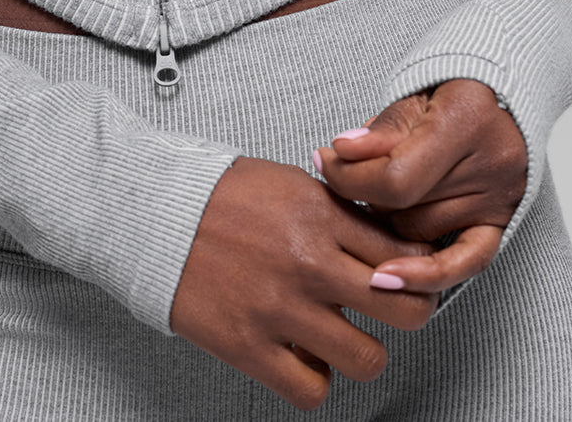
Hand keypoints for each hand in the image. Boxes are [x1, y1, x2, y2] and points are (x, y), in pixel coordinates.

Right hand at [170, 155, 439, 412]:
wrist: (153, 214)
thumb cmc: (218, 194)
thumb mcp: (290, 182)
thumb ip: (340, 212)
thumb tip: (388, 239)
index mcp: (320, 214)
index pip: (407, 255)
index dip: (418, 270)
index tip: (409, 276)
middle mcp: (308, 261)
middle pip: (405, 310)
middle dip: (406, 312)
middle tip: (388, 309)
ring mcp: (279, 308)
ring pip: (368, 359)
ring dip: (359, 350)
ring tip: (339, 334)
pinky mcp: (248, 347)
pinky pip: (312, 389)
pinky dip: (313, 378)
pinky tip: (301, 354)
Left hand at [313, 79, 527, 295]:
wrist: (496, 98)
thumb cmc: (447, 94)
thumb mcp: (410, 97)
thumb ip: (378, 130)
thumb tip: (340, 153)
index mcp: (465, 120)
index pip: (396, 176)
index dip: (349, 177)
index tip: (325, 162)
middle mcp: (490, 163)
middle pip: (407, 207)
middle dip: (363, 198)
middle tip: (342, 182)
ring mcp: (499, 198)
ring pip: (421, 234)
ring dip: (387, 224)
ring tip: (372, 199)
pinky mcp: (503, 221)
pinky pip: (468, 263)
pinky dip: (427, 274)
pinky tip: (389, 279)